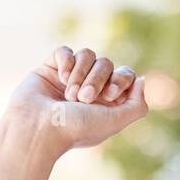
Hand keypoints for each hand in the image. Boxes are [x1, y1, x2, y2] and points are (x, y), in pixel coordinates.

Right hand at [4, 45, 148, 153]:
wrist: (37, 129)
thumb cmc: (75, 129)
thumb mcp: (115, 121)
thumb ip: (138, 105)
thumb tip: (141, 80)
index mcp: (106, 102)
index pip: (125, 74)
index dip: (121, 79)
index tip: (109, 95)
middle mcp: (89, 88)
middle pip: (106, 63)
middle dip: (96, 79)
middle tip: (83, 99)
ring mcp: (69, 77)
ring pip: (86, 54)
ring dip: (80, 73)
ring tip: (69, 95)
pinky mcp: (49, 68)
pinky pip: (64, 51)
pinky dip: (65, 61)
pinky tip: (60, 77)